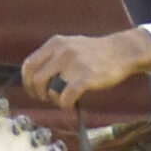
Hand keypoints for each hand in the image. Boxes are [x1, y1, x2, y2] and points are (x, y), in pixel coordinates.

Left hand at [21, 28, 150, 106]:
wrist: (123, 51)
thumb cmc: (95, 53)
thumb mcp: (70, 46)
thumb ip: (52, 57)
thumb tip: (33, 78)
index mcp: (55, 43)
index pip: (29, 65)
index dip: (28, 82)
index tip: (34, 91)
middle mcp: (62, 51)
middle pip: (36, 80)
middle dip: (39, 94)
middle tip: (49, 98)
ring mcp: (74, 63)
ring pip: (50, 90)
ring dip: (54, 100)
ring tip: (64, 99)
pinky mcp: (86, 76)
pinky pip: (66, 97)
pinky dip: (66, 106)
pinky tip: (72, 107)